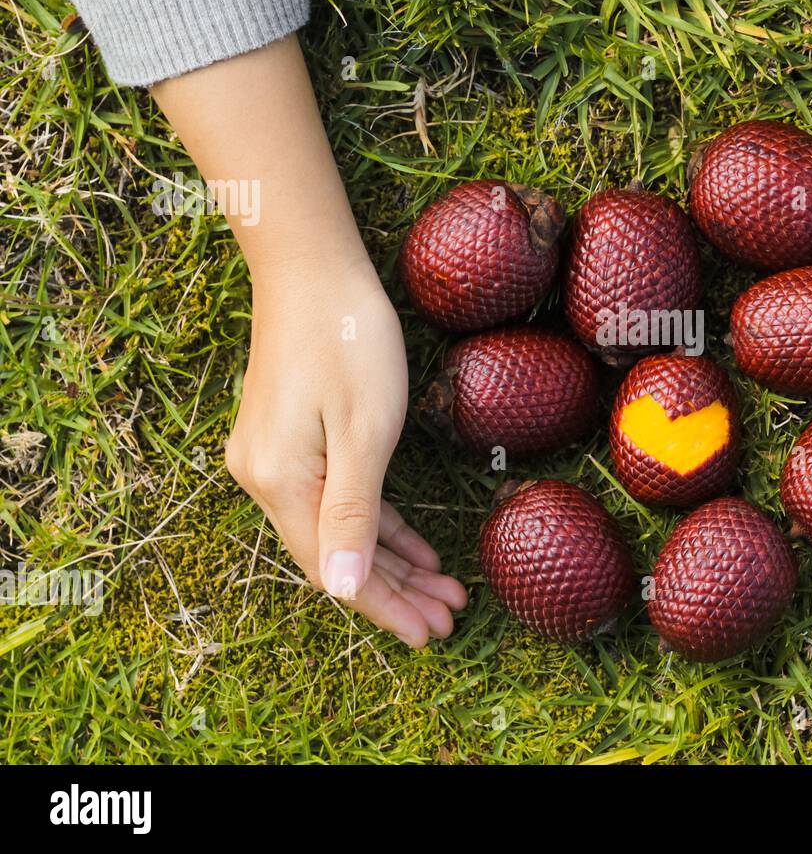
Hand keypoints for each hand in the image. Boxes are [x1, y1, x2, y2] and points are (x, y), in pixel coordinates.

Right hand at [224, 256, 466, 646]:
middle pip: (337, 557)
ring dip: (392, 562)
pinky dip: (377, 524)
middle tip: (449, 619)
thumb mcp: (363, 429)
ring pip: (340, 532)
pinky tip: (414, 545)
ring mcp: (274, 461)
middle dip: (396, 592)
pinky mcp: (290, 442)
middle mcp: (267, 480)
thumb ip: (353, 513)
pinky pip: (337, 500)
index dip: (384, 607)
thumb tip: (342, 592)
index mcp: (281, 483)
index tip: (429, 637)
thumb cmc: (347, 340)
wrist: (311, 270)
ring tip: (444, 590)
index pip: (337, 569)